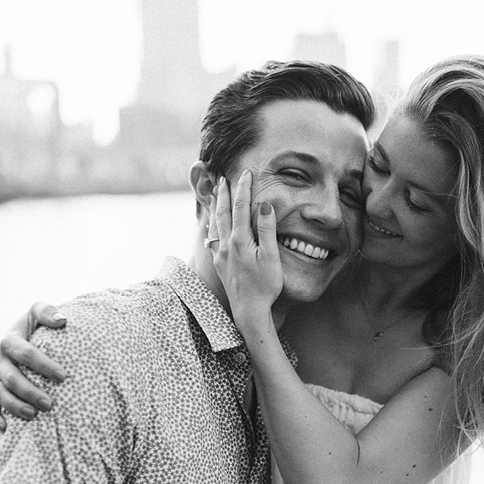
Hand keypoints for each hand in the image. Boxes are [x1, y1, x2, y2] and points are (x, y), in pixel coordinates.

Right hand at [0, 302, 66, 429]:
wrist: (25, 338)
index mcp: (9, 340)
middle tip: (51, 404)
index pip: (22, 351)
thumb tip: (62, 320)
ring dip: (14, 405)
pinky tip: (6, 427)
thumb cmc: (35, 326)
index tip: (63, 376)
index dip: (42, 364)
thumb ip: (47, 311)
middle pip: (10, 377)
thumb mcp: (38, 313)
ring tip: (34, 415)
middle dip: (29, 391)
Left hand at [212, 170, 283, 321]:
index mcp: (240, 240)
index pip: (241, 207)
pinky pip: (213, 237)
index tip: (246, 173)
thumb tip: (263, 204)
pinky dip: (213, 225)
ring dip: (216, 206)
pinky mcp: (219, 263)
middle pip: (223, 212)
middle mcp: (226, 244)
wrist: (249, 310)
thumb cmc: (265, 285)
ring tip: (216, 194)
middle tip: (224, 177)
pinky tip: (212, 225)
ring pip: (215, 223)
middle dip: (224, 193)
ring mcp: (220, 253)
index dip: (243, 188)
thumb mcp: (271, 257)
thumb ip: (266, 229)